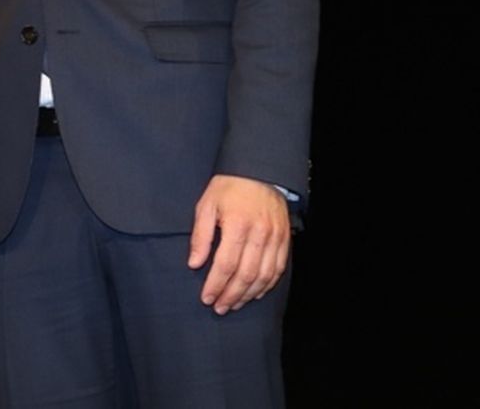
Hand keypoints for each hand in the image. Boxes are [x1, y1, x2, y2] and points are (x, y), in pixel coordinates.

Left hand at [188, 174, 291, 313]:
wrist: (259, 172)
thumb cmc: (228, 188)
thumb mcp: (206, 205)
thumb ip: (200, 236)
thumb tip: (194, 264)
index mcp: (238, 225)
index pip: (226, 264)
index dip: (216, 284)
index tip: (206, 298)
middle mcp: (260, 235)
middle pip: (246, 275)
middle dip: (231, 295)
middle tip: (219, 307)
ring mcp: (276, 238)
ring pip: (264, 276)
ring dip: (248, 295)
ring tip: (234, 304)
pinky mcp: (285, 240)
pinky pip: (278, 269)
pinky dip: (266, 285)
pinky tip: (254, 293)